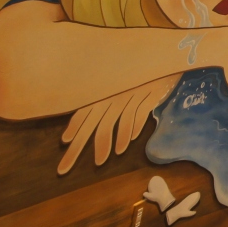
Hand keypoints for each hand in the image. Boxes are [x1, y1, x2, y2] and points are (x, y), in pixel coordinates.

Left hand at [58, 75, 178, 174]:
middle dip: (76, 149)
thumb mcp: (120, 86)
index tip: (64, 142)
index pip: (82, 112)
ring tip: (100, 161)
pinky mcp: (147, 96)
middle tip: (64, 169)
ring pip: (112, 122)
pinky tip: (124, 145)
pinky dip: (129, 131)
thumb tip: (91, 121)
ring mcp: (129, 96)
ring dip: (105, 143)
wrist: (163, 57)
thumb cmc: (139, 74)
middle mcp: (112, 95)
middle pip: (92, 124)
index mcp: (103, 92)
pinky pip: (136, 115)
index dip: (73, 127)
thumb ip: (106, 103)